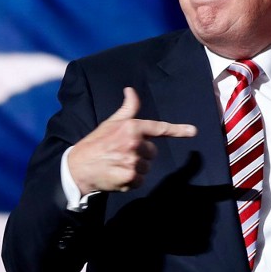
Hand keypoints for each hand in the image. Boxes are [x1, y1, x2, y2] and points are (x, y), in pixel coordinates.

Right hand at [68, 87, 196, 193]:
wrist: (77, 168)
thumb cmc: (96, 143)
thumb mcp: (111, 123)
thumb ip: (127, 109)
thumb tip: (131, 90)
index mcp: (131, 127)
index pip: (159, 128)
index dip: (178, 129)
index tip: (193, 131)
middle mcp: (134, 143)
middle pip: (153, 152)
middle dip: (142, 154)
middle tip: (122, 154)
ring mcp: (132, 160)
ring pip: (148, 167)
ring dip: (137, 168)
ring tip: (119, 165)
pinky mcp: (130, 176)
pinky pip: (141, 180)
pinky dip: (132, 181)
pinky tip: (119, 175)